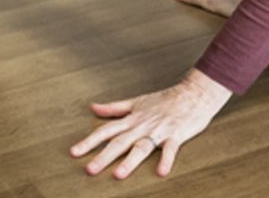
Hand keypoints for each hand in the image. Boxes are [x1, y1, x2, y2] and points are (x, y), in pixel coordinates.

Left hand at [70, 69, 230, 178]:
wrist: (193, 93)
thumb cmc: (165, 99)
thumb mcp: (137, 101)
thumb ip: (114, 108)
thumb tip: (93, 107)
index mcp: (132, 118)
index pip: (107, 130)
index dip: (90, 141)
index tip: (74, 153)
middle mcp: (142, 125)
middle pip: (120, 142)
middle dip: (104, 156)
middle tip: (89, 170)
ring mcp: (159, 131)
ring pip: (142, 147)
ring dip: (130, 161)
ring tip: (118, 175)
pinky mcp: (176, 135)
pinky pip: (171, 149)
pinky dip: (166, 159)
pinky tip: (161, 172)